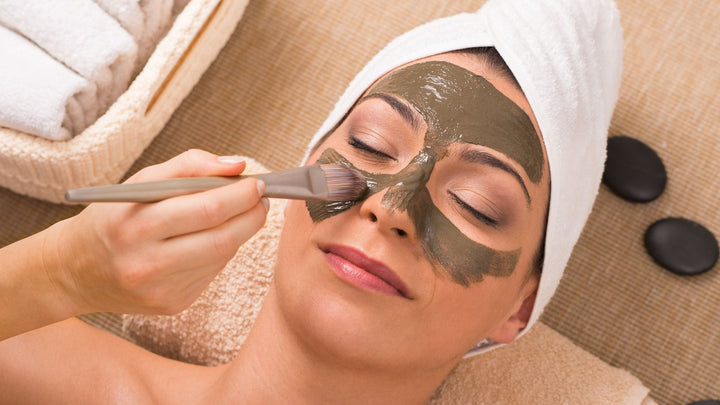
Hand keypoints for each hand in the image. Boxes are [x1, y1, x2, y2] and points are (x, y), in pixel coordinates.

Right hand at [46, 149, 268, 314]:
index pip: (207, 209)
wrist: (76, 270)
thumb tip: (238, 165)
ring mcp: (160, 290)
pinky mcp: (171, 305)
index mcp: (136, 225)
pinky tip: (212, 238)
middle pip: (222, 238)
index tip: (258, 183)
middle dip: (252, 215)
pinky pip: (212, 273)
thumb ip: (190, 166)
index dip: (241, 195)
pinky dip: (221, 251)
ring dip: (240, 232)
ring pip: (222, 257)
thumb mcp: (140, 182)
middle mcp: (146, 263)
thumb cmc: (115, 217)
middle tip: (262, 199)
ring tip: (242, 213)